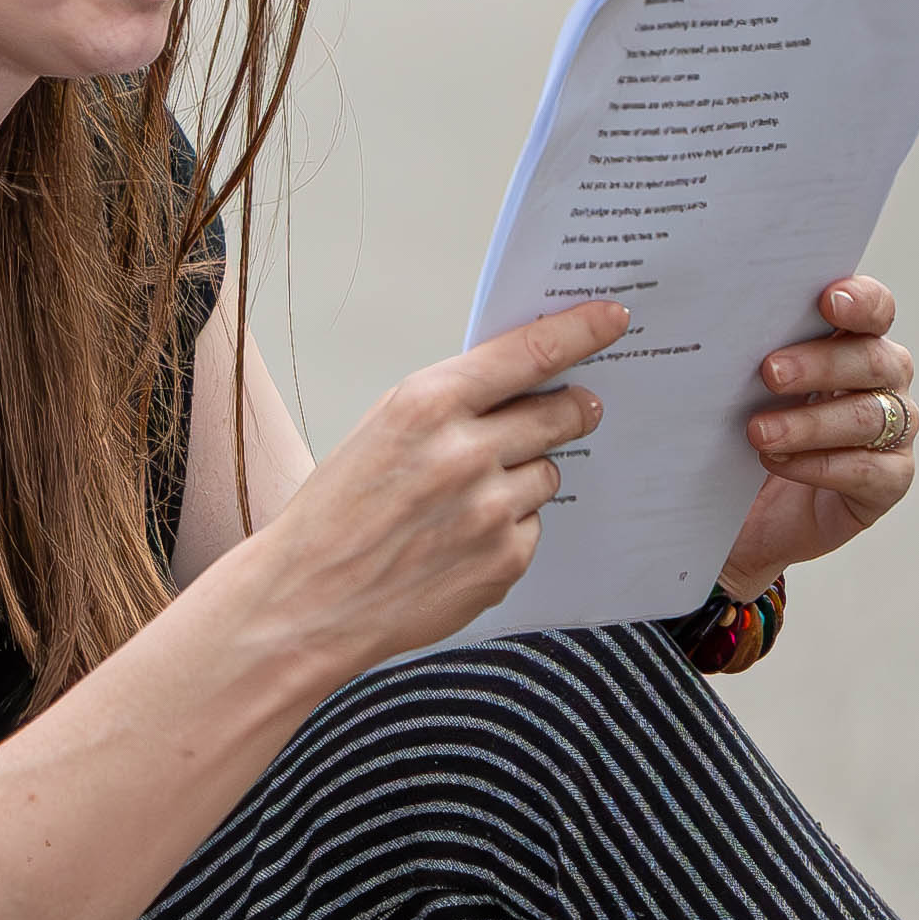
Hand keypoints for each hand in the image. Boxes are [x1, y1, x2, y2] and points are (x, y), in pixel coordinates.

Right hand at [246, 302, 622, 674]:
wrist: (306, 601)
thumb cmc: (335, 515)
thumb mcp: (379, 432)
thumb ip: (451, 404)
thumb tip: (524, 383)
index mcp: (425, 406)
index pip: (530, 353)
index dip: (580, 331)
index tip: (612, 318)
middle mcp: (464, 453)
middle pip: (561, 411)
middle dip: (572, 408)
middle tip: (576, 409)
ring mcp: (490, 511)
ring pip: (548, 473)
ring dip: (524, 479)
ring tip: (467, 501)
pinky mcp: (504, 561)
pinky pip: (533, 528)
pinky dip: (508, 531)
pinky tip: (459, 543)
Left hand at [722, 274, 916, 592]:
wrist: (744, 517)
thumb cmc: (740, 437)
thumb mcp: (732, 391)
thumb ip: (733, 354)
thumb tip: (688, 324)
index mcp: (851, 344)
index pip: (873, 311)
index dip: (860, 301)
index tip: (828, 300)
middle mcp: (882, 383)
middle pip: (874, 359)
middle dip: (821, 363)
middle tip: (769, 372)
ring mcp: (892, 433)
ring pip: (868, 416)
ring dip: (811, 422)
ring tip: (759, 432)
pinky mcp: (888, 481)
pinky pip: (868, 470)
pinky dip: (821, 465)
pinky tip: (779, 463)